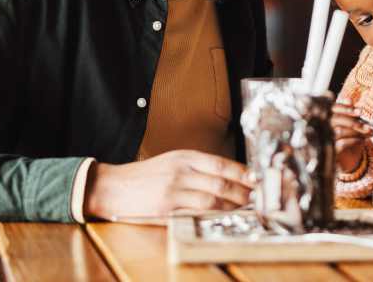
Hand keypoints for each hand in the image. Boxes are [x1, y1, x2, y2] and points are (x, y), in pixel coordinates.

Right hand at [84, 150, 253, 219]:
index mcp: (185, 157)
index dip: (244, 173)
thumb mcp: (172, 162)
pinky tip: (223, 217)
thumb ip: (197, 168)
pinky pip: (196, 211)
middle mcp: (182, 170)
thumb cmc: (145, 176)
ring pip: (213, 197)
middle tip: (259, 199)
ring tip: (246, 209)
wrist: (113, 187)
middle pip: (222, 181)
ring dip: (233, 205)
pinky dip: (214, 214)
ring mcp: (174, 189)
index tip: (258, 181)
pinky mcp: (166, 208)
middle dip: (244, 192)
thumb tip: (228, 177)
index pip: (222, 164)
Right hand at [331, 99, 372, 172]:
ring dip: (357, 131)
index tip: (360, 111)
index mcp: (328, 116)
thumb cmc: (351, 135)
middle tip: (367, 125)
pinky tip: (362, 140)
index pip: (333, 109)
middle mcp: (324, 127)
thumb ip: (350, 111)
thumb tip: (349, 100)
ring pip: (340, 131)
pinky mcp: (331, 150)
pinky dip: (354, 140)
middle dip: (354, 121)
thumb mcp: (353, 122)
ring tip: (369, 132)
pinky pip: (342, 143)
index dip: (346, 108)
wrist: (350, 156)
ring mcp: (326, 139)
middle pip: (336, 120)